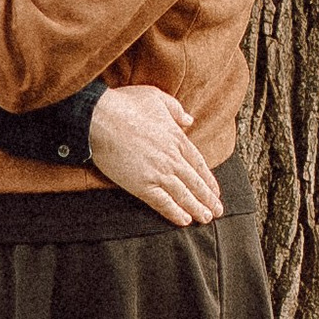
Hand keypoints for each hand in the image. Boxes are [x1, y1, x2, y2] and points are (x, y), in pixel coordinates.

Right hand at [89, 85, 225, 226]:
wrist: (99, 118)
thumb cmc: (125, 104)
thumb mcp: (156, 97)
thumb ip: (176, 109)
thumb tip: (189, 119)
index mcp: (176, 138)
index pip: (198, 163)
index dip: (208, 179)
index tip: (215, 190)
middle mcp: (172, 158)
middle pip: (195, 182)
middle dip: (208, 198)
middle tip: (218, 211)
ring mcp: (158, 172)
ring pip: (183, 195)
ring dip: (197, 208)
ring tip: (207, 219)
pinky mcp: (141, 185)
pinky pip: (163, 202)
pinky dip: (175, 212)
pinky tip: (184, 221)